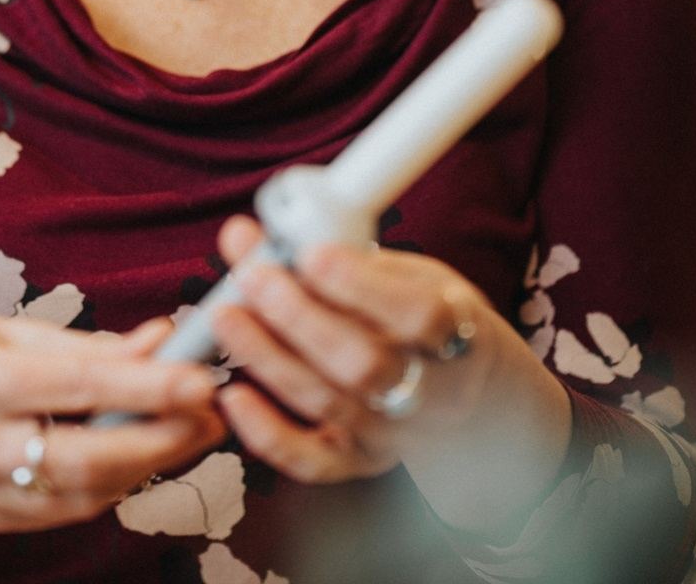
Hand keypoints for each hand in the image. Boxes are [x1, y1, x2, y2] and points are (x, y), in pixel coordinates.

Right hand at [0, 312, 225, 558]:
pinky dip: (115, 482)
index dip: (144, 386)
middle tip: (212, 412)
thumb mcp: (0, 329)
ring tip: (193, 428)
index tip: (199, 377)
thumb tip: (159, 340)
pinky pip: (67, 508)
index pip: (73, 387)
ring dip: (149, 462)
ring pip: (83, 491)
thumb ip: (82, 344)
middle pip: (83, 456)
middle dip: (159, 438)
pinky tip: (144, 452)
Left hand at [209, 215, 495, 483]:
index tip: (312, 253)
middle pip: (365, 365)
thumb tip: (263, 233)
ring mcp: (398, 434)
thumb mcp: (409, 272)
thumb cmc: (425, 312)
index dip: (361, 285)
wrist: (467, 386)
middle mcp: (434, 393)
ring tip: (227, 316)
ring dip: (269, 357)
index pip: (418, 314)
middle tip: (254, 277)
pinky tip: (234, 395)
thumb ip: (345, 252)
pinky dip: (267, 433)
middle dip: (299, 317)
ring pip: (329, 405)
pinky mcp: (362, 462)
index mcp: (458, 331)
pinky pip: (312, 461)